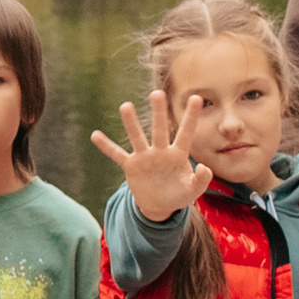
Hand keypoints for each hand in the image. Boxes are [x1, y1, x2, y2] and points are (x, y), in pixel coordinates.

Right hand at [90, 89, 213, 224]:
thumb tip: (204, 167)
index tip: (196, 98)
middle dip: (158, 112)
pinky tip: (95, 135)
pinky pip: (116, 154)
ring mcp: (144, 157)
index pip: (186, 133)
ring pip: (137, 137)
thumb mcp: (194, 190)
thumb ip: (202, 179)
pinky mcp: (131, 166)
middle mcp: (161, 151)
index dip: (191, 116)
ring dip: (131, 123)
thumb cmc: (180, 194)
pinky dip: (106, 146)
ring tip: (126, 106)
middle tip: (157, 93)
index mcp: (178, 155)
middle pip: (159, 129)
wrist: (161, 205)